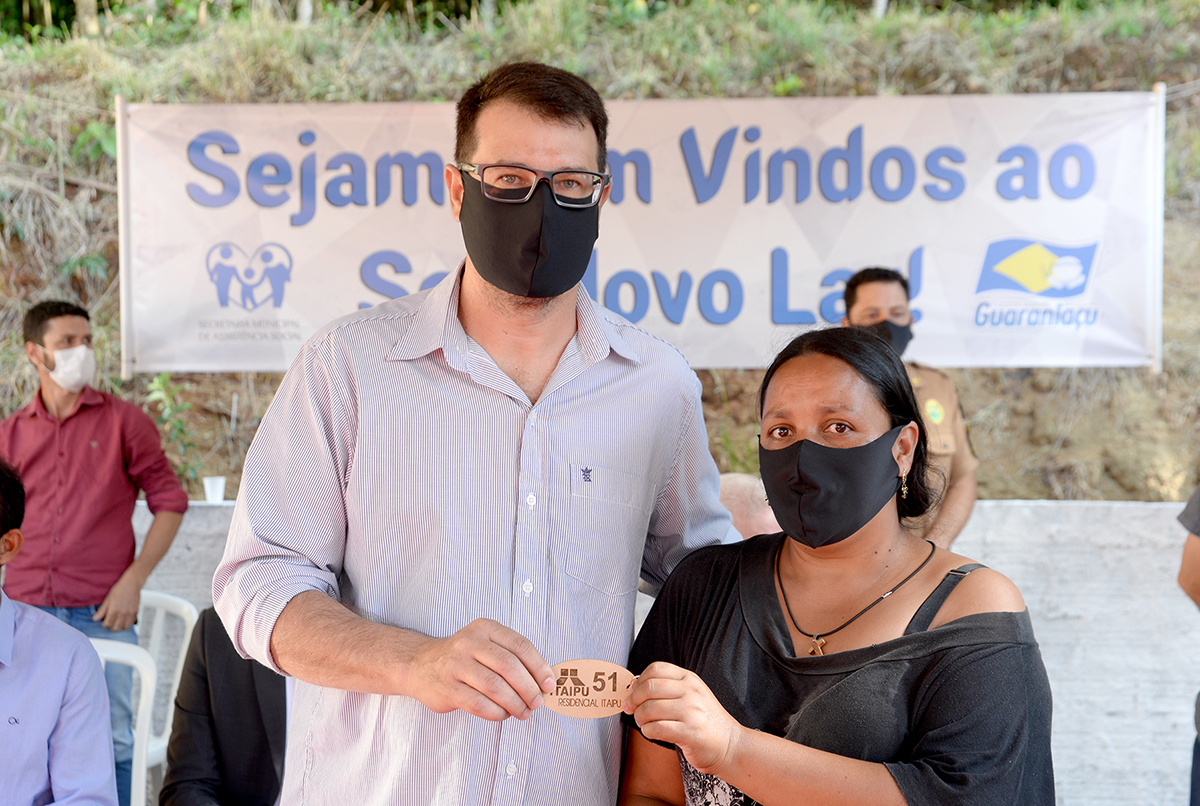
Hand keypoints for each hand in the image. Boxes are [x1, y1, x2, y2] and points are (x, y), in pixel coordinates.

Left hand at [94, 571, 141, 630]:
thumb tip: (95, 619)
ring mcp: (130, 613)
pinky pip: (131, 622)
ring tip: (118, 621)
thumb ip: (102, 610)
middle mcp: (122, 613)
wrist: (132, 583)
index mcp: (114, 610)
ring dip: (120, 626)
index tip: (104, 621)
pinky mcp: (136, 612)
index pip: (107, 624)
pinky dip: (127, 622)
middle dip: (112, 626)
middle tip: (111, 621)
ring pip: (125, 627)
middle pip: (116, 628)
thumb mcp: (107, 599)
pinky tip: (124, 618)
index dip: (104, 624)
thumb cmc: (119, 589)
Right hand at [409, 618, 554, 721]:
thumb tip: (544, 681)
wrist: (420, 665)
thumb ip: (512, 657)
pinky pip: (479, 704)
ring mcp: (456, 665)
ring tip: (523, 712)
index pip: (520, 646)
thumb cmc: (463, 658)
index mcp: (485, 628)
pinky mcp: (448, 688)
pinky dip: (497, 713)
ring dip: (515, 703)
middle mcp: (470, 643)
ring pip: (495, 687)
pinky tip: (503, 714)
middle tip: (538, 702)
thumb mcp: (485, 645)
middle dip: (529, 688)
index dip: (539, 667)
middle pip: (509, 666)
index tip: (549, 685)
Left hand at [624, 662, 740, 775]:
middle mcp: (691, 691)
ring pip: (650, 709)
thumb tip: (633, 686)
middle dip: (633, 700)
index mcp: (689, 679)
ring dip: (640, 718)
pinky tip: (652, 733)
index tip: (632, 693)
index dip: (638, 681)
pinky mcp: (690, 732)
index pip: (656, 669)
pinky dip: (648, 731)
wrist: (730, 744)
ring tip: (643, 723)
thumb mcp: (691, 695)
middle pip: (649, 688)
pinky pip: (657, 728)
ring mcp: (692, 711)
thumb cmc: (704, 721)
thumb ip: (667, 688)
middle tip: (631, 710)